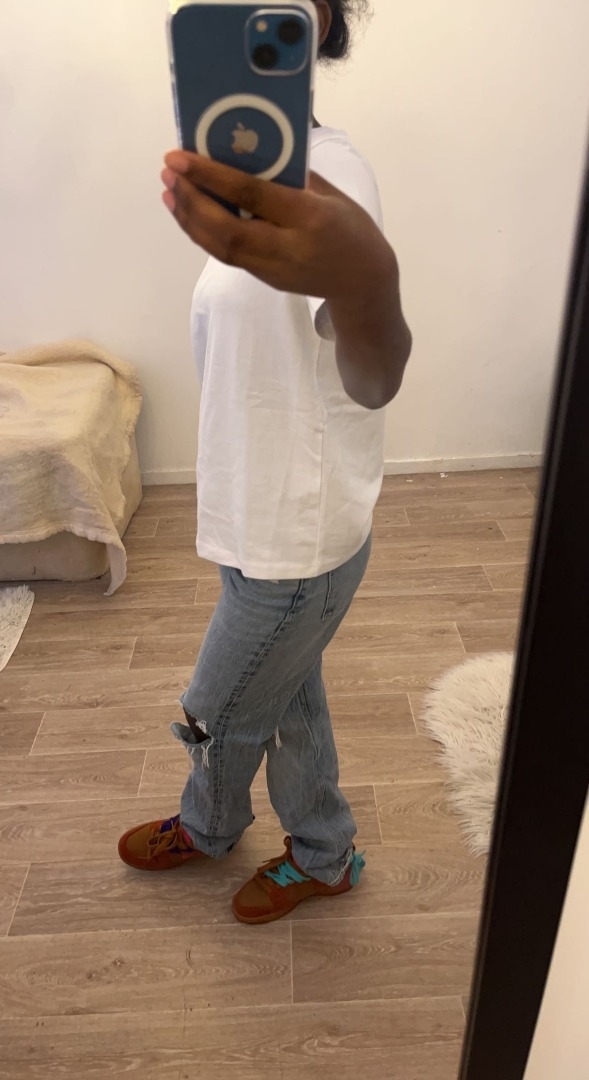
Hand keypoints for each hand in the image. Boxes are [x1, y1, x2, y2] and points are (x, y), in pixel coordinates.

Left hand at [161, 150, 395, 301]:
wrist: (363, 281)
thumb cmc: (350, 227)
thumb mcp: (329, 194)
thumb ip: (290, 177)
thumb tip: (247, 151)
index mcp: (309, 218)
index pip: (252, 195)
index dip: (211, 176)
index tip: (180, 157)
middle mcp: (288, 248)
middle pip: (227, 229)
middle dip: (192, 200)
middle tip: (169, 172)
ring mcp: (274, 268)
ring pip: (221, 247)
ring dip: (189, 218)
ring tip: (170, 190)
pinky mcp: (265, 278)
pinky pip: (228, 255)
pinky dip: (203, 233)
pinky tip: (189, 213)